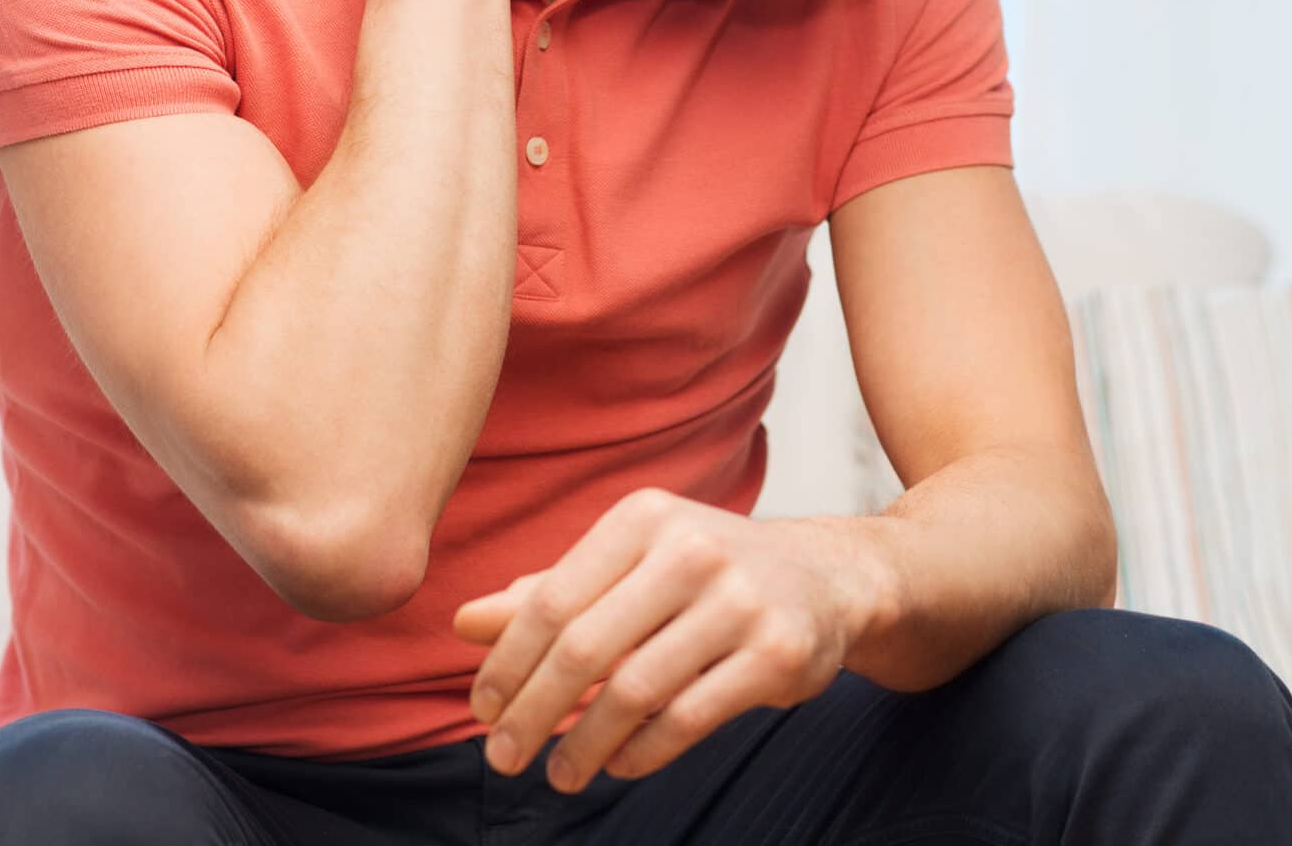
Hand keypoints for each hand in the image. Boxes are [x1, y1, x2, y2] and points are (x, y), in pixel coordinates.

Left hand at [451, 489, 894, 791]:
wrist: (827, 578)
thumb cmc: (706, 573)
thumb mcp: (630, 563)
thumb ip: (550, 592)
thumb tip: (464, 623)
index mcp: (644, 518)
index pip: (552, 600)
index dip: (507, 663)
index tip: (481, 710)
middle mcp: (692, 550)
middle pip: (585, 648)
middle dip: (532, 712)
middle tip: (503, 756)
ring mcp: (740, 601)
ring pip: (635, 690)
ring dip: (584, 744)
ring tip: (560, 774)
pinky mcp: (777, 654)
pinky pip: (688, 717)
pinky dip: (641, 751)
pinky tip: (618, 763)